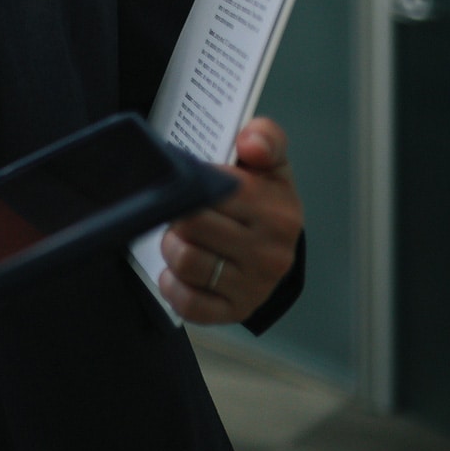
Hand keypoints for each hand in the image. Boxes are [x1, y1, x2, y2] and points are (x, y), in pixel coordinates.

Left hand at [159, 118, 302, 324]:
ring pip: (185, 262)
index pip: (211, 191)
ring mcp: (254, 288)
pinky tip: (177, 271)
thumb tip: (251, 143)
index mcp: (278, 213)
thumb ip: (265, 138)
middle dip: (175, 215)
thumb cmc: (263, 200)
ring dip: (171, 247)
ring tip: (179, 238)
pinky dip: (173, 286)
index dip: (189, 184)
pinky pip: (188, 303)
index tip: (189, 183)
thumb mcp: (270, 165)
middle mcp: (271, 254)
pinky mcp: (234, 312)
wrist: (275, 251)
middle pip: (190, 225)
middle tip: (179, 212)